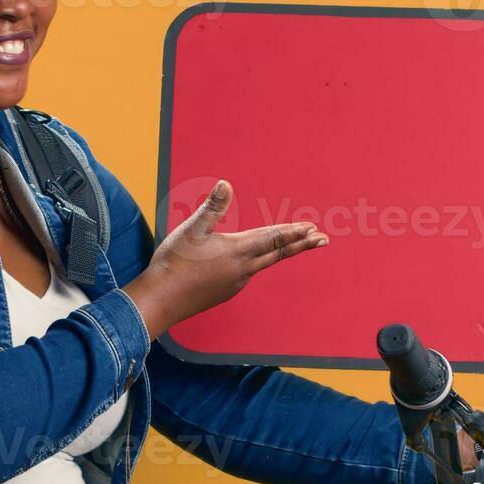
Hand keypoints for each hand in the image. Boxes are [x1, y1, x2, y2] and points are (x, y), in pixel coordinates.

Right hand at [123, 180, 327, 338]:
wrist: (161, 300)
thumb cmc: (174, 262)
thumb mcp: (191, 229)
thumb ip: (212, 208)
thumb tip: (225, 184)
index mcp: (237, 250)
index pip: (273, 238)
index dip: (294, 231)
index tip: (313, 228)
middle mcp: (242, 269)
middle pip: (278, 253)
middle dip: (302, 245)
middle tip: (323, 239)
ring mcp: (235, 283)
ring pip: (263, 264)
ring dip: (279, 253)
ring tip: (290, 246)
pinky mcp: (225, 292)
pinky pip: (246, 275)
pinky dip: (255, 264)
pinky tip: (248, 263)